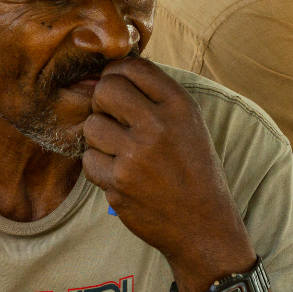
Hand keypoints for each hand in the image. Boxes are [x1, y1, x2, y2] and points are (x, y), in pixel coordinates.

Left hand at [81, 57, 257, 291]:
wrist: (203, 224)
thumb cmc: (192, 167)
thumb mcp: (188, 122)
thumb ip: (154, 95)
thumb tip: (106, 74)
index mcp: (179, 106)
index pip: (133, 67)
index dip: (118, 73)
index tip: (118, 86)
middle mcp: (158, 126)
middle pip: (105, 89)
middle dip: (103, 101)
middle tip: (113, 117)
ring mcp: (136, 156)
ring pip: (91, 125)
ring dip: (100, 137)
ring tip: (120, 149)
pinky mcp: (119, 183)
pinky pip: (89, 160)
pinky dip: (99, 167)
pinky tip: (119, 173)